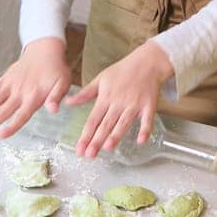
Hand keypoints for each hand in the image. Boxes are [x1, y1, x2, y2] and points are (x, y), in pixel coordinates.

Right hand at [0, 38, 70, 138]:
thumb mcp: (63, 83)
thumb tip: (53, 110)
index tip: (0, 135)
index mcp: (34, 97)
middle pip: (2, 111)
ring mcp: (9, 85)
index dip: (11, 126)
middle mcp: (19, 92)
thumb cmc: (55, 70)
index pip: (21, 115)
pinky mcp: (4, 79)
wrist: (45, 49)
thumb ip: (56, 97)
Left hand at [66, 41, 173, 155]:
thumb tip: (68, 103)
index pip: (93, 119)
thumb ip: (85, 94)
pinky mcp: (149, 105)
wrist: (147, 62)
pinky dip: (145, 130)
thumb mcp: (100, 79)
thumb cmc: (122, 71)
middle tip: (89, 155)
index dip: (85, 135)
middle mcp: (119, 103)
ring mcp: (134, 105)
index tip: (79, 148)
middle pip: (106, 124)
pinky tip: (141, 141)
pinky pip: (147, 120)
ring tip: (107, 148)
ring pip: (124, 123)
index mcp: (106, 97)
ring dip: (116, 135)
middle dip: (97, 140)